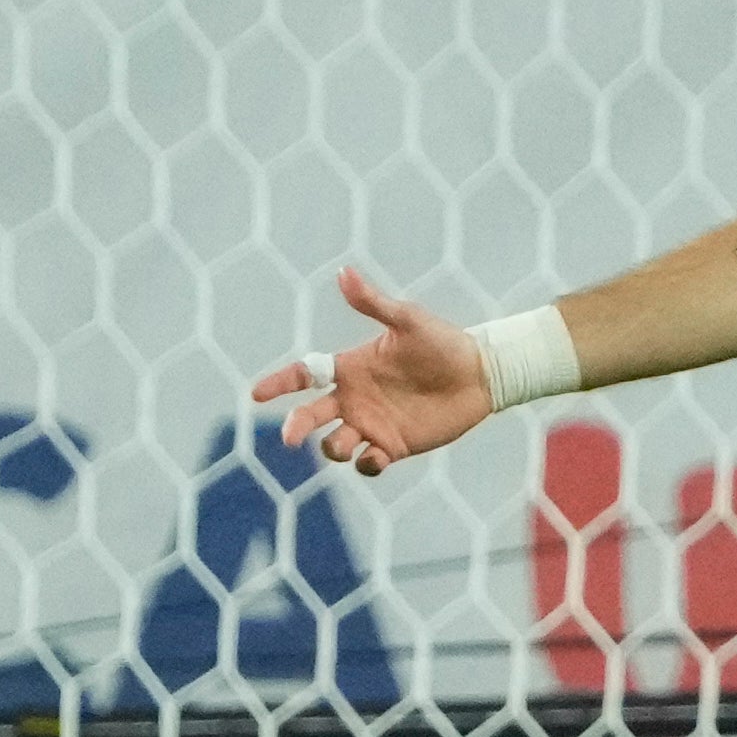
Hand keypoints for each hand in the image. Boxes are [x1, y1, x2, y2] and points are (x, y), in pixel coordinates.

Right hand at [255, 267, 493, 477]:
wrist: (479, 374)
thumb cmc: (443, 342)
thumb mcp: (407, 320)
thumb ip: (373, 303)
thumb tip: (344, 272)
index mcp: (350, 368)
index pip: (303, 375)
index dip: (279, 384)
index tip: (257, 395)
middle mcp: (354, 399)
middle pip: (311, 416)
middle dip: (296, 427)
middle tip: (290, 437)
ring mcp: (372, 425)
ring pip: (335, 446)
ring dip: (334, 447)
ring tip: (349, 442)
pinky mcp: (394, 447)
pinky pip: (369, 464)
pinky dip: (367, 463)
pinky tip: (378, 455)